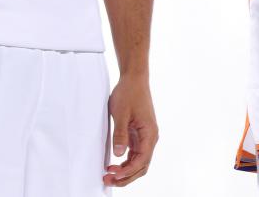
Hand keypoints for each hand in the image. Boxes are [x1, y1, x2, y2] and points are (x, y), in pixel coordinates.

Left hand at [103, 72, 157, 186]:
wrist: (134, 79)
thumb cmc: (129, 93)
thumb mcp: (121, 113)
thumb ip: (120, 134)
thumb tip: (118, 154)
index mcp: (149, 133)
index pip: (142, 160)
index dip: (128, 171)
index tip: (113, 175)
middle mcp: (150, 137)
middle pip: (142, 165)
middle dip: (126, 176)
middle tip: (108, 180)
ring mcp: (145, 136)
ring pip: (139, 162)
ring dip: (126, 171)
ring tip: (109, 175)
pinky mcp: (139, 134)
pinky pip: (135, 154)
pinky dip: (126, 163)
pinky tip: (115, 165)